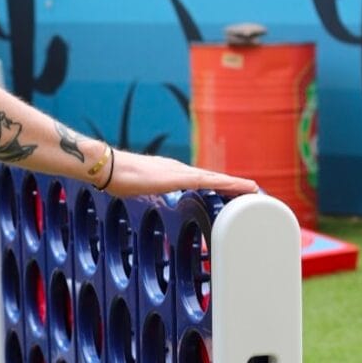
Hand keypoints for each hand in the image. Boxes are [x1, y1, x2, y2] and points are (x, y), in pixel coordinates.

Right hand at [104, 149, 258, 197]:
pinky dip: (228, 184)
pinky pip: (211, 181)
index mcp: (169, 173)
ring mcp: (180, 172)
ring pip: (215, 178)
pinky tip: (241, 187)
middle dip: (231, 185)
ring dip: (234, 184)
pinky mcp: (180, 177)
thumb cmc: (116, 178)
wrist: (108, 167)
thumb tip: (141, 195)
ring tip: (253, 189)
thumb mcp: (135, 189)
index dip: (216, 185)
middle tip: (251, 192)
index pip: (199, 179)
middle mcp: (179, 169)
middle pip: (212, 178)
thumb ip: (143, 191)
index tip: (230, 193)